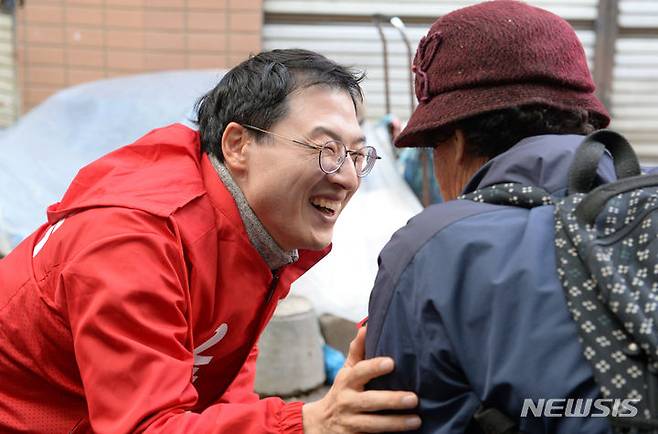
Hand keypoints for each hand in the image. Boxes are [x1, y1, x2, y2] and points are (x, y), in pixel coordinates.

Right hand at [302, 326, 420, 432]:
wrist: (320, 424)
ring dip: (396, 423)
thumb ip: (358, 351)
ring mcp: (350, 423)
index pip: (360, 372)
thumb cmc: (342, 391)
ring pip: (373, 425)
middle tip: (413, 398)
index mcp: (346, 381)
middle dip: (391, 400)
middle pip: (369, 401)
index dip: (374, 367)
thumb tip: (366, 326)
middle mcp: (347, 402)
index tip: (392, 362)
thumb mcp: (346, 371)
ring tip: (416, 420)